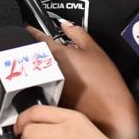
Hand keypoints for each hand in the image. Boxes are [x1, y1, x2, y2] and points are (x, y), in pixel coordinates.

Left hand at [27, 22, 136, 136]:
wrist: (111, 114)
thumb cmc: (106, 84)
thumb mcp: (95, 50)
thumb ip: (78, 33)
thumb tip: (65, 24)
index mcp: (58, 54)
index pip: (36, 38)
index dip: (31, 31)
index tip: (28, 28)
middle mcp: (48, 71)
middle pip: (34, 56)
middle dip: (36, 50)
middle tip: (43, 48)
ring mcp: (47, 87)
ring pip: (37, 71)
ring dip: (41, 67)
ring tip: (55, 67)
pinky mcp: (51, 100)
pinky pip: (43, 86)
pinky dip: (47, 82)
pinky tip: (60, 83)